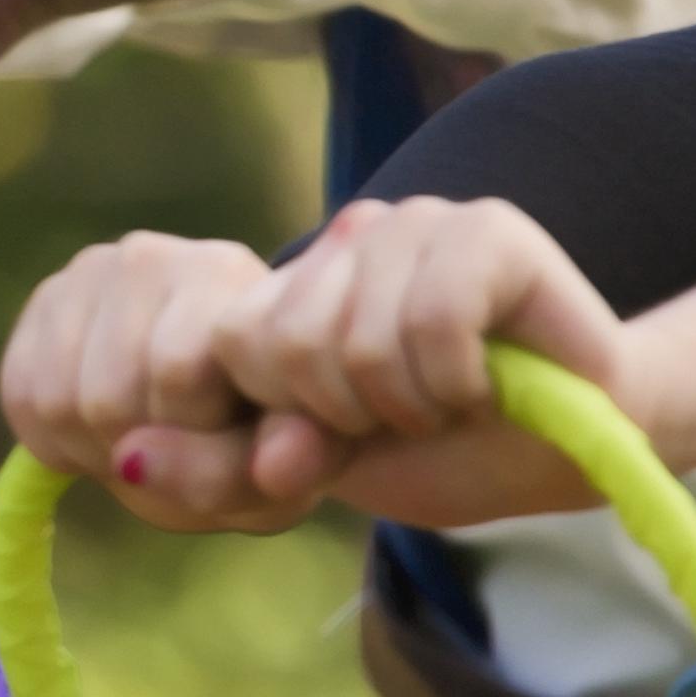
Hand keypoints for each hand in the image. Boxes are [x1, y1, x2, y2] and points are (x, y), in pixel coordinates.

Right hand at [0, 232, 294, 530]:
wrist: (231, 379)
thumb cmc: (262, 431)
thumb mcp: (274, 471)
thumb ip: (225, 475)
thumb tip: (126, 464)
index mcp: (226, 279)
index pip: (176, 371)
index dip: (193, 438)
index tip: (225, 443)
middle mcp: (150, 258)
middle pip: (107, 396)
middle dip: (141, 447)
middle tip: (179, 448)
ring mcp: (88, 274)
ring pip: (58, 402)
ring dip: (96, 449)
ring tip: (144, 441)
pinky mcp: (45, 302)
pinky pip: (22, 396)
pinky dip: (56, 440)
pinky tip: (103, 430)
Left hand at [198, 198, 618, 528]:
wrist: (569, 453)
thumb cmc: (440, 455)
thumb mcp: (311, 472)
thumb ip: (218, 469)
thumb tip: (126, 461)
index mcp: (290, 288)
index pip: (228, 348)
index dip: (287, 418)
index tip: (345, 432)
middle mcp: (343, 239)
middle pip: (286, 345)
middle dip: (349, 414)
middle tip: (408, 413)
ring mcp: (412, 224)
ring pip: (355, 339)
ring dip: (412, 402)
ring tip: (447, 397)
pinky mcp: (484, 230)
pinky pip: (429, 321)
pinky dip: (456, 381)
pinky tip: (483, 381)